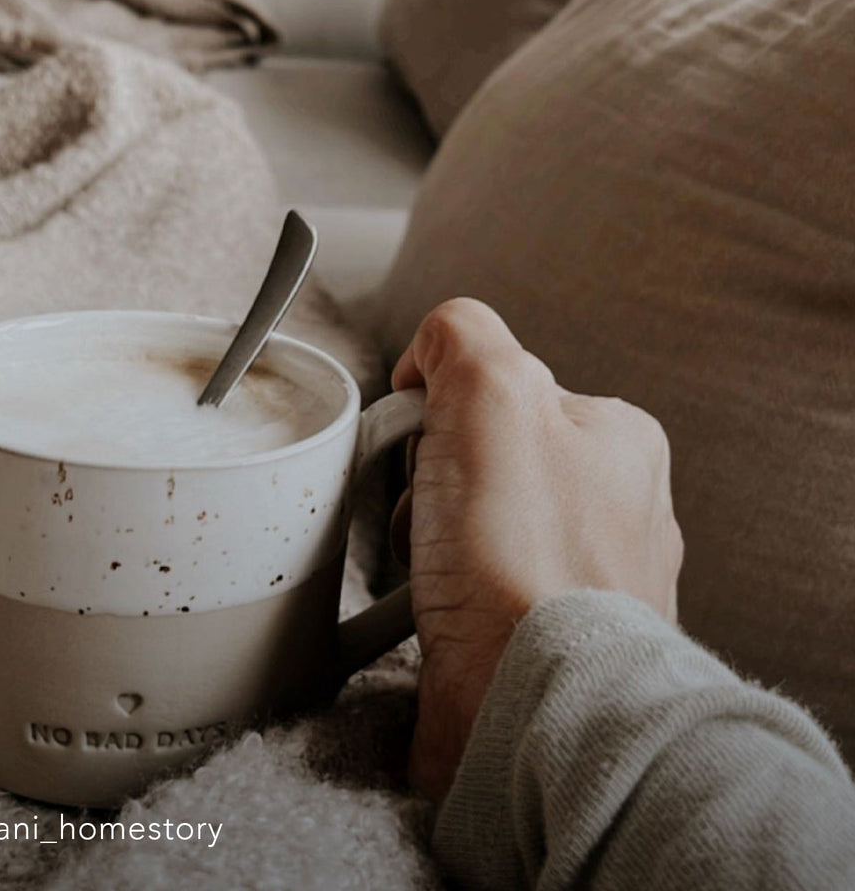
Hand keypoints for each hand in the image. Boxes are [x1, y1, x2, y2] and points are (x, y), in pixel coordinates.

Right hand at [390, 298, 682, 799]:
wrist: (534, 706)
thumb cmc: (522, 556)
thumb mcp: (494, 391)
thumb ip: (463, 336)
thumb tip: (434, 355)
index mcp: (618, 438)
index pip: (502, 389)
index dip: (443, 412)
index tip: (424, 444)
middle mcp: (615, 508)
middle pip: (481, 460)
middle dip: (432, 486)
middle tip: (430, 519)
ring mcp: (584, 579)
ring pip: (469, 529)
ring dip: (426, 546)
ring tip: (429, 576)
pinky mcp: (544, 639)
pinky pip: (469, 594)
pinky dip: (436, 599)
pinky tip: (432, 613)